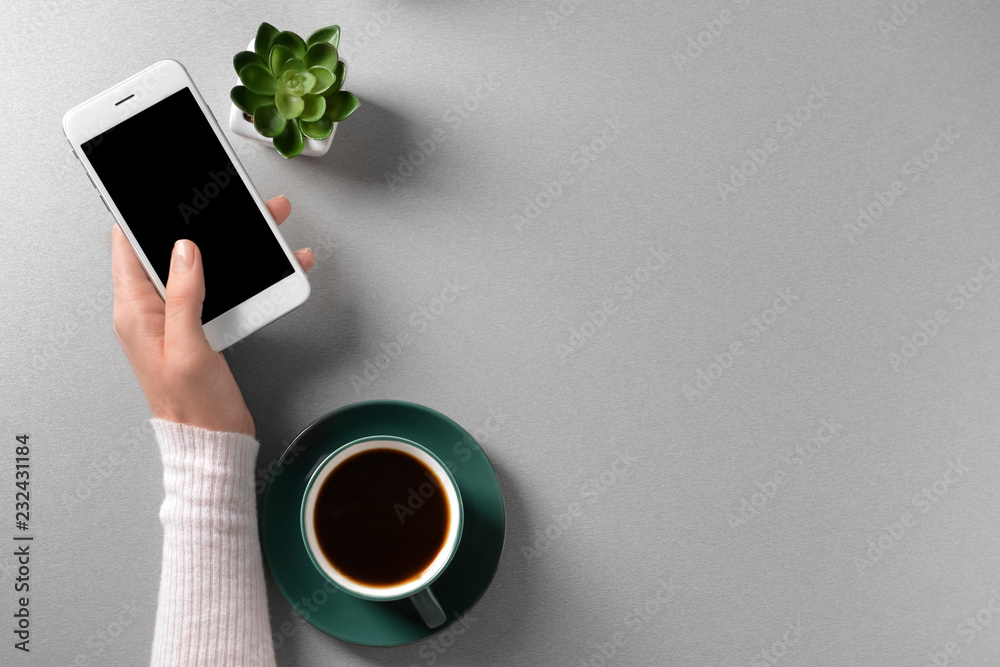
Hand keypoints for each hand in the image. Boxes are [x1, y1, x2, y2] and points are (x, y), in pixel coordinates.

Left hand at [111, 195, 313, 436]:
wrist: (214, 441)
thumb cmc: (194, 407)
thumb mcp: (186, 348)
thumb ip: (183, 296)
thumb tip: (184, 250)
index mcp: (134, 312)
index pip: (128, 247)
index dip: (142, 216)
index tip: (163, 193)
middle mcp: (151, 310)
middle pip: (171, 251)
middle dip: (201, 223)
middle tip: (230, 203)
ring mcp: (176, 316)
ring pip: (201, 265)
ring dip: (230, 245)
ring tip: (263, 226)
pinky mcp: (200, 325)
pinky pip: (218, 288)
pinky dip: (244, 274)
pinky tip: (270, 268)